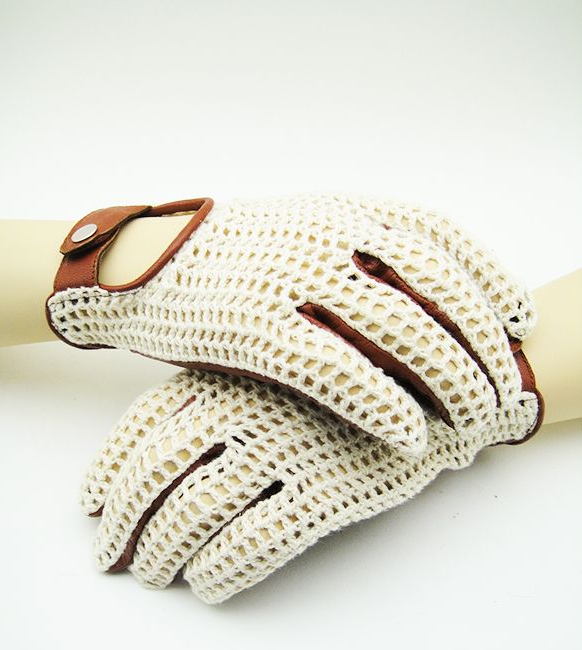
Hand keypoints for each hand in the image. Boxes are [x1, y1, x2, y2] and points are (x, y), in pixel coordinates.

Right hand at [47, 195, 536, 450]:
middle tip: (507, 388)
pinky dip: (383, 403)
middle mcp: (328, 233)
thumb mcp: (296, 232)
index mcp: (341, 208)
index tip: (518, 321)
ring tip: (476, 419)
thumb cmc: (226, 256)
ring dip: (449, 378)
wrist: (139, 266)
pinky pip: (339, 369)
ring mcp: (293, 277)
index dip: (488, 280)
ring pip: (399, 329)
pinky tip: (410, 434)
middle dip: (482, 344)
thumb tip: (416, 294)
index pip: (439, 237)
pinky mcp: (256, 325)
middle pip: (435, 289)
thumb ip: (353, 251)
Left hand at [81, 364, 540, 603]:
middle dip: (126, 527)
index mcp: (228, 375)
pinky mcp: (330, 489)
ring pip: (200, 514)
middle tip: (112, 559)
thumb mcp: (270, 368)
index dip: (109, 476)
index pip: (144, 430)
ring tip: (156, 577)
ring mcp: (288, 450)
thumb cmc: (336, 375)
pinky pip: (258, 542)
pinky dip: (223, 571)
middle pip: (160, 480)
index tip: (91, 509)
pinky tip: (209, 586)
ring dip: (166, 554)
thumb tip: (146, 454)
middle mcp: (247, 411)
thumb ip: (213, 395)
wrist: (430, 380)